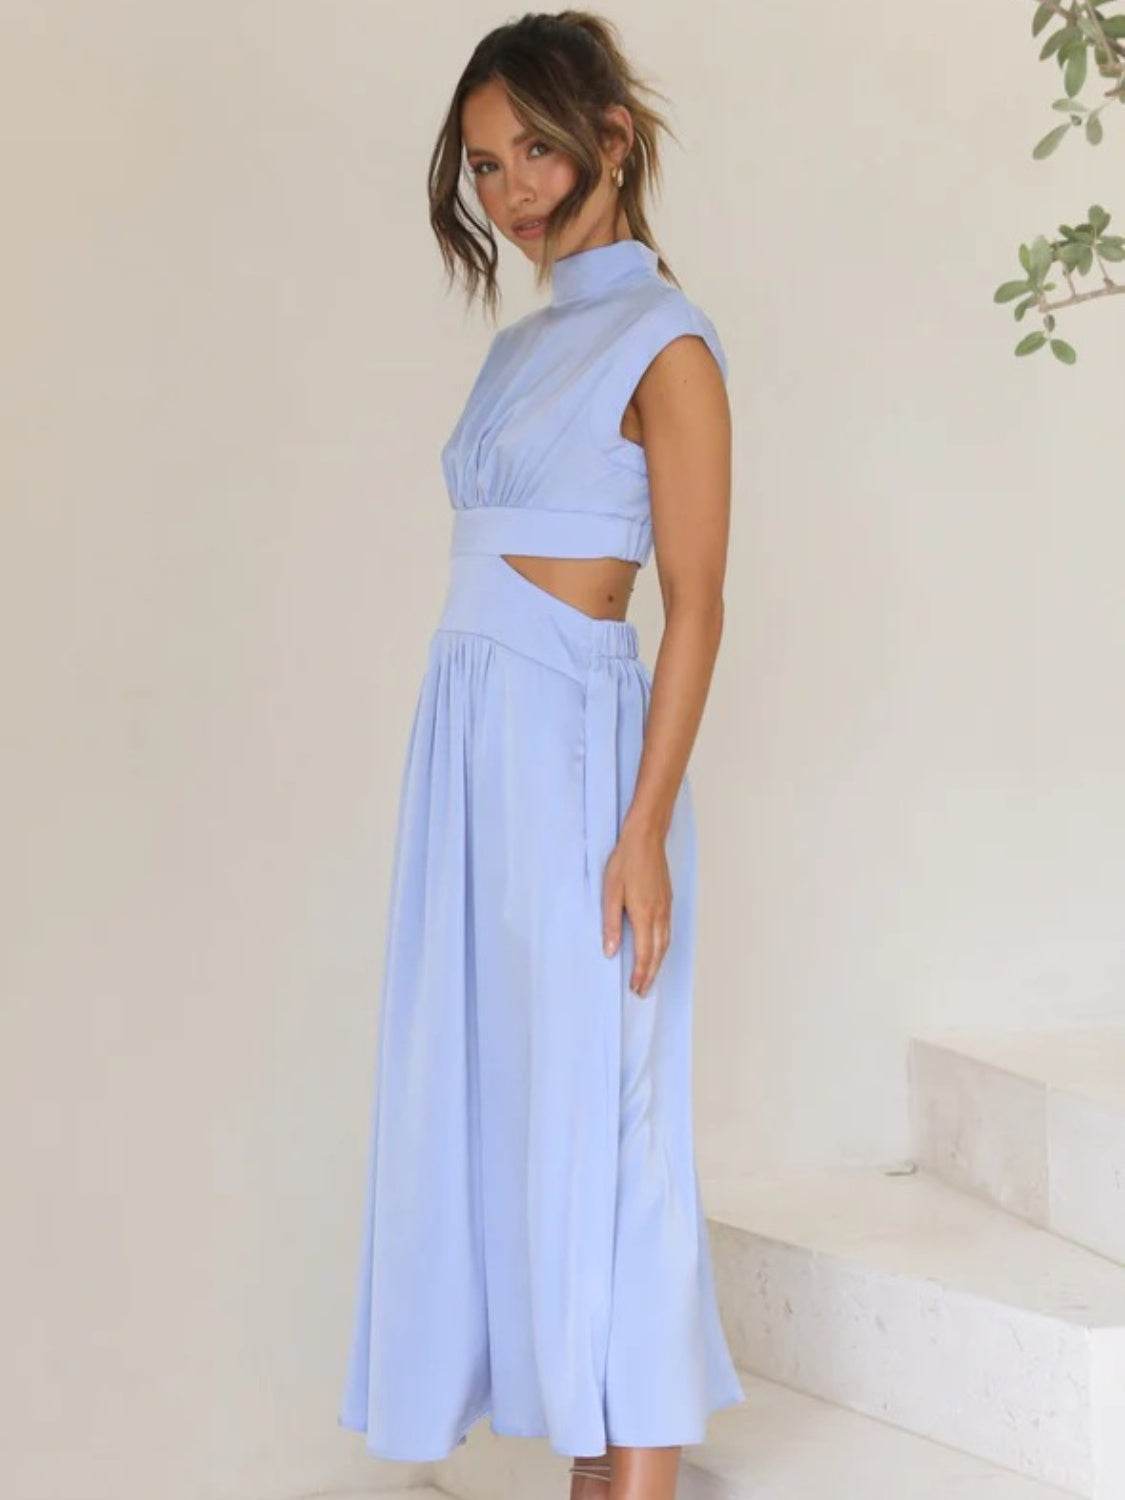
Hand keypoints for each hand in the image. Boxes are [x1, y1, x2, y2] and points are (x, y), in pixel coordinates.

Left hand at [601, 820, 671, 997]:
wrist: (646, 838)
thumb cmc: (625, 862)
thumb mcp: (610, 892)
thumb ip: (611, 924)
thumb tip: (611, 951)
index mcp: (644, 914)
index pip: (644, 953)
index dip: (640, 973)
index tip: (635, 988)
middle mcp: (659, 914)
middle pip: (659, 952)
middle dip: (651, 974)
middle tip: (643, 991)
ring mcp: (666, 907)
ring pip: (666, 942)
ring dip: (659, 963)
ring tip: (651, 977)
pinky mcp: (667, 900)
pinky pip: (668, 931)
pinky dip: (663, 947)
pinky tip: (657, 949)